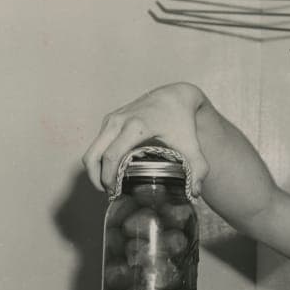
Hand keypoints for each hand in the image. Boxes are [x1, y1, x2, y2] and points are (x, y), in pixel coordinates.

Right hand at [83, 83, 210, 197]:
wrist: (175, 96)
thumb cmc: (182, 121)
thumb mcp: (191, 144)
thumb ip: (198, 168)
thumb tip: (195, 192)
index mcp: (136, 126)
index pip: (112, 157)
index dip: (109, 179)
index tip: (116, 194)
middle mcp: (118, 121)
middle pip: (93, 156)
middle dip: (96, 179)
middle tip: (109, 193)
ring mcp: (111, 119)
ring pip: (91, 151)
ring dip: (96, 170)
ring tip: (110, 185)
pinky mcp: (109, 120)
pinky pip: (96, 145)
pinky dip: (99, 160)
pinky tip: (113, 171)